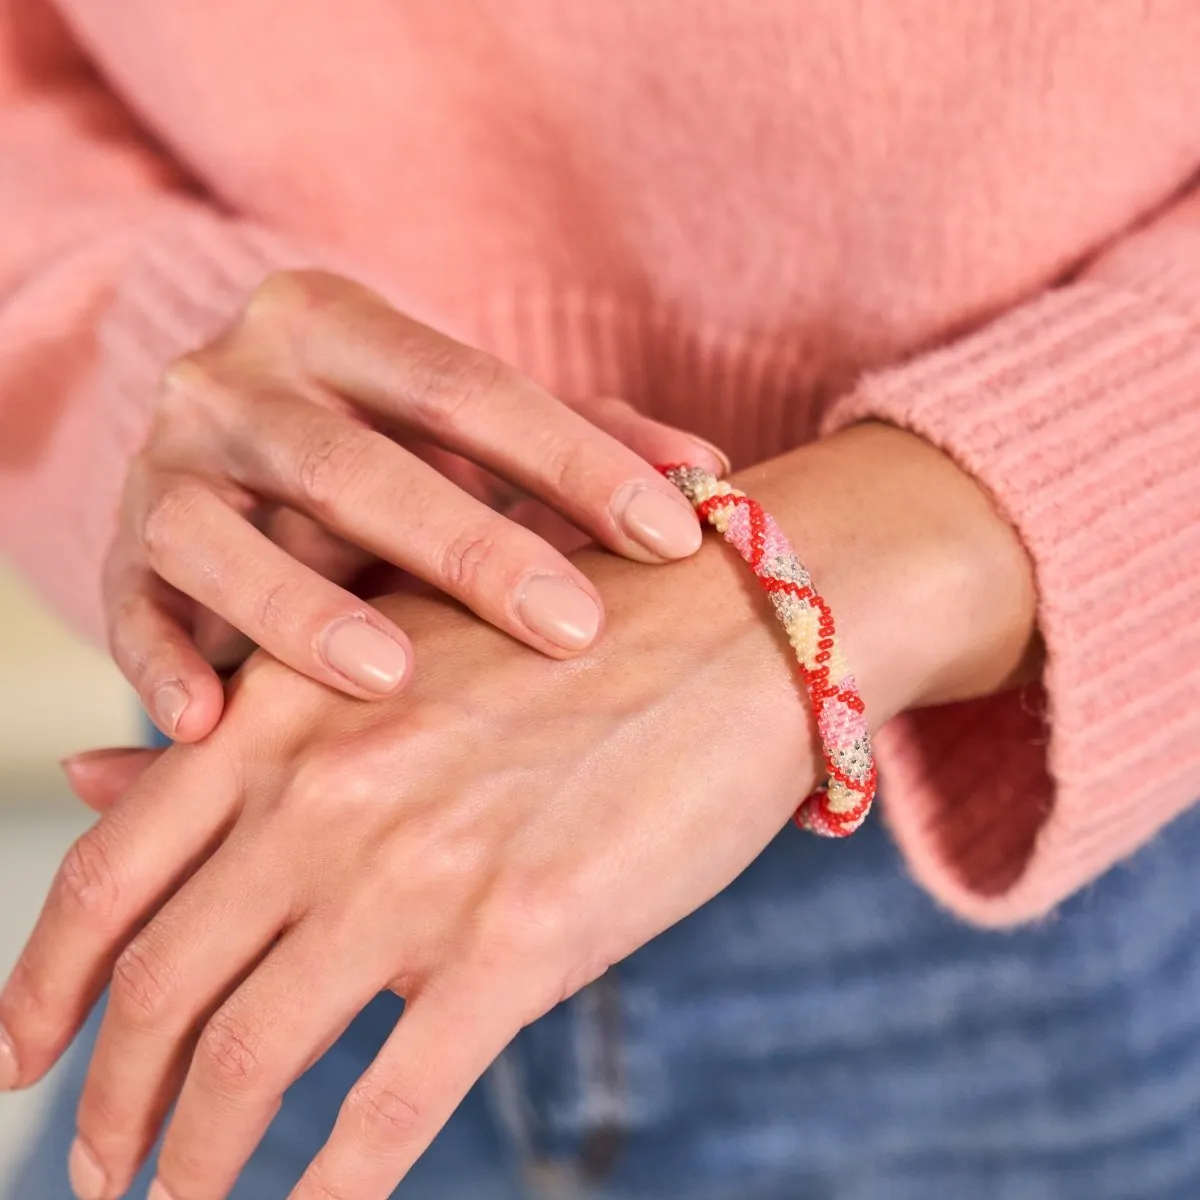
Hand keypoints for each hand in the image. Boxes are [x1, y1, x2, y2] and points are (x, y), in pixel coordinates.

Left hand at [5, 425, 1038, 1199]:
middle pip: (159, 991)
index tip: (17, 1060)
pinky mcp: (525, 940)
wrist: (735, 617)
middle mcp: (325, 791)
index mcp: (284, 712)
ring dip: (192, 1169)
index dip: (42, 987)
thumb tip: (92, 780)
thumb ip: (242, 728)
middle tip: (98, 1168)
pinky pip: (391, 1105)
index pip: (109, 877)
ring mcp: (418, 870)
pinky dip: (331, 1190)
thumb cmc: (564, 629)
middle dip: (109, 1105)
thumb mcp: (387, 648)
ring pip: (246, 1066)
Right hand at [107, 268, 727, 740]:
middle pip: (355, 464)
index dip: (573, 461)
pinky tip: (207, 729)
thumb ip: (576, 442)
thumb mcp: (468, 432)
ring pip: (221, 532)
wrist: (232, 448)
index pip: (468, 388)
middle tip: (574, 628)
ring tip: (391, 677)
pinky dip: (162, 664)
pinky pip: (130, 608)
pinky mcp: (118, 552)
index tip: (674, 539)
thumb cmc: (386, 449)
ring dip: (302, 609)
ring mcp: (165, 466)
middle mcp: (237, 381)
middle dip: (468, 547)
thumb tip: (710, 472)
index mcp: (338, 328)